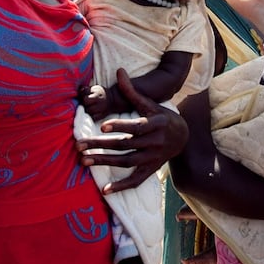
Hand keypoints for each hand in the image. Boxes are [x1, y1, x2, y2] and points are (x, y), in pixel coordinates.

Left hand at [76, 69, 188, 193]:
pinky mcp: (151, 170)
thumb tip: (119, 71)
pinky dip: (121, 186)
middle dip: (101, 145)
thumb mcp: (151, 104)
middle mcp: (154, 142)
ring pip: (126, 162)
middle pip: (125, 145)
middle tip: (79, 145)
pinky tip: (105, 191)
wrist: (184, 138)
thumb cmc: (162, 118)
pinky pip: (136, 180)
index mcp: (154, 124)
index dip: (119, 126)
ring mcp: (152, 158)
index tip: (102, 125)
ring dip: (105, 162)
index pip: (135, 127)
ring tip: (84, 160)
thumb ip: (132, 91)